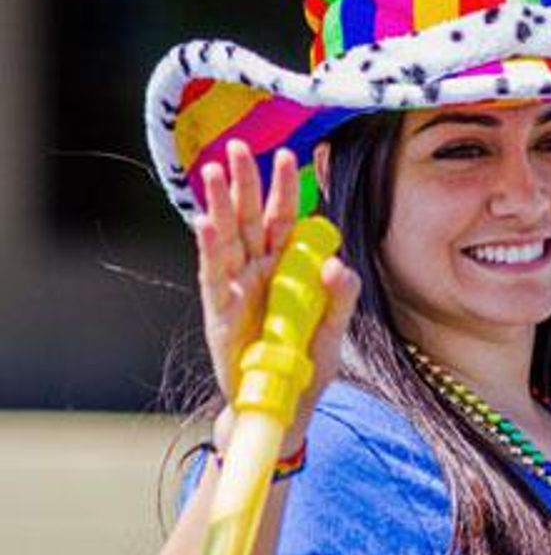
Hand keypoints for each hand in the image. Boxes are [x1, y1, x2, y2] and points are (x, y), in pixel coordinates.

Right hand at [196, 140, 359, 451]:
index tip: (288, 155)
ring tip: (211, 172)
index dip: (284, 188)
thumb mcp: (333, 331)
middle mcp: (257, 271)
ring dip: (217, 205)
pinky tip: (204, 223)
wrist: (281, 407)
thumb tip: (342, 266)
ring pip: (225, 239)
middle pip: (248, 218)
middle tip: (238, 147)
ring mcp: (236, 289)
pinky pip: (214, 276)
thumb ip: (341, 299)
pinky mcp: (220, 312)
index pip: (284, 219)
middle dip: (244, 182)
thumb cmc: (306, 365)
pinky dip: (209, 249)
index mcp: (285, 267)